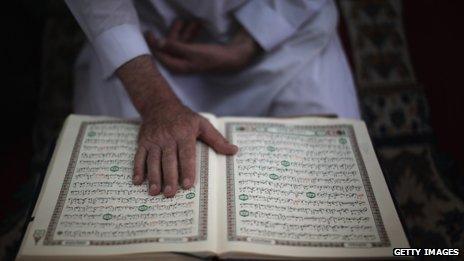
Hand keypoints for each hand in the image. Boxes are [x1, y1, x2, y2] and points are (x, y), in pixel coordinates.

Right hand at [132, 100, 237, 196]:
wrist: (160, 105)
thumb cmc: (184, 118)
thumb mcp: (203, 124)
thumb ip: (217, 140)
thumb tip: (233, 151)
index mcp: (184, 133)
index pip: (186, 154)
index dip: (187, 169)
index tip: (187, 184)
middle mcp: (168, 137)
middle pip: (168, 160)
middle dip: (169, 177)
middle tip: (170, 194)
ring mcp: (154, 140)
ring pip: (153, 160)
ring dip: (153, 177)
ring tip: (155, 192)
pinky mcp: (143, 142)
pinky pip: (139, 156)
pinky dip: (138, 169)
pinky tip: (138, 181)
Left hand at [145, 20, 259, 72]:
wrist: (231, 58)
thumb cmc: (211, 56)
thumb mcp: (191, 50)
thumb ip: (173, 47)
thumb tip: (158, 43)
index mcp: (177, 66)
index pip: (159, 55)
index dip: (153, 44)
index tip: (148, 31)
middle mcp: (180, 64)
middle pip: (169, 47)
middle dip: (173, 34)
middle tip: (180, 21)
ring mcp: (187, 59)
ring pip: (178, 43)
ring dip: (184, 31)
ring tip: (194, 22)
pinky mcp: (193, 54)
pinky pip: (187, 42)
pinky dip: (190, 34)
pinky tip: (198, 25)